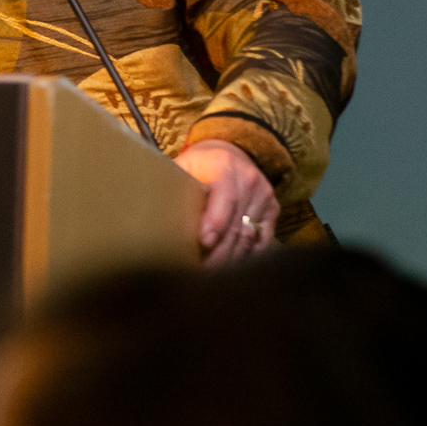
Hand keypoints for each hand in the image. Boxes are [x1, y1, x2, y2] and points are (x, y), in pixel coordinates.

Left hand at [174, 135, 278, 265]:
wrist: (230, 154)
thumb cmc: (199, 165)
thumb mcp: (184, 166)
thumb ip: (175, 185)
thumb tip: (154, 209)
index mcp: (224, 165)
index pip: (225, 196)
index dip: (215, 221)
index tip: (202, 242)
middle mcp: (248, 179)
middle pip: (236, 222)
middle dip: (219, 250)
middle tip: (201, 269)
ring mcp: (264, 194)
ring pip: (248, 235)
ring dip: (230, 256)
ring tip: (212, 271)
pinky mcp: (273, 207)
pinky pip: (263, 238)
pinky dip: (246, 253)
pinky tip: (230, 263)